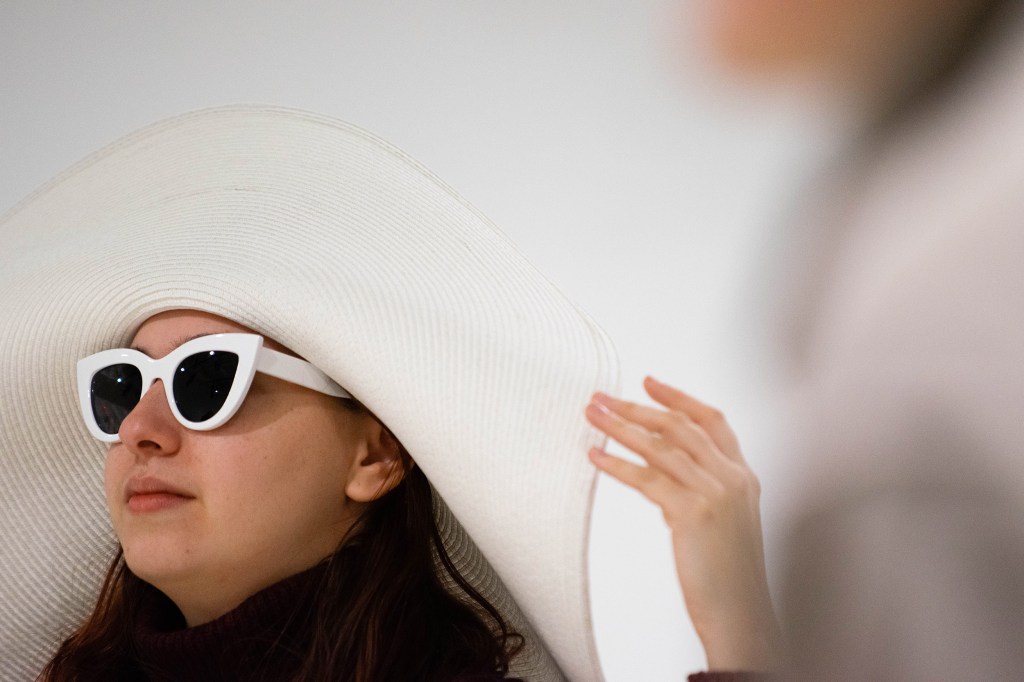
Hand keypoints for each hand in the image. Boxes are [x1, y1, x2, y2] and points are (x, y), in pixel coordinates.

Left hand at [585, 376, 780, 670]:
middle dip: (637, 408)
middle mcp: (731, 477)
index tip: (649, 383)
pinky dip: (618, 463)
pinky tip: (596, 456)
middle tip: (603, 398)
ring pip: (660, 447)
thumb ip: (700, 489)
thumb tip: (658, 466)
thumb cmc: (727, 574)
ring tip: (593, 415)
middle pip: (679, 427)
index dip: (679, 399)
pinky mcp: (693, 511)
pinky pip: (647, 478)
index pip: (711, 421)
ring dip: (621, 427)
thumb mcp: (723, 521)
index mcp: (742, 476)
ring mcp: (714, 492)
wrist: (740, 613)